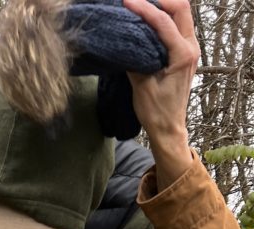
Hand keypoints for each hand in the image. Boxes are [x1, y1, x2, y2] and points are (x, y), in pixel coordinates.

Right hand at [123, 0, 199, 186]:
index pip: (164, 22)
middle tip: (136, 2)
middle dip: (159, 0)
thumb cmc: (156, 112)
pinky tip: (147, 22)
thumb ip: (136, 60)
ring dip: (162, 7)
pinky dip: (163, 19)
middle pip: (180, 8)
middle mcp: (191, 47)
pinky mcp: (185, 52)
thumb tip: (125, 40)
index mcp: (183, 55)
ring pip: (181, 14)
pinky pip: (177, 26)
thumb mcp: (142, 86)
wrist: (168, 128)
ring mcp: (190, 49)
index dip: (144, 8)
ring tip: (140, 9)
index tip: (127, 2)